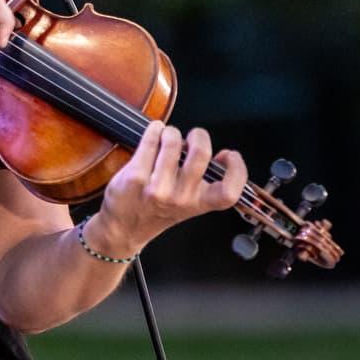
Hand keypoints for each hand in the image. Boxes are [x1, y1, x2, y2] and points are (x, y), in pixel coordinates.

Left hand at [85, 119, 247, 257]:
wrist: (123, 229)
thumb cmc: (157, 211)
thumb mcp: (189, 205)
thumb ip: (205, 183)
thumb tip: (220, 156)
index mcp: (198, 205)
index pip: (229, 192)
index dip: (236, 169)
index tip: (228, 156)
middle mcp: (179, 199)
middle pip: (200, 154)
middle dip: (199, 135)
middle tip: (193, 137)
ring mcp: (156, 188)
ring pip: (173, 141)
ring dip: (172, 132)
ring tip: (168, 137)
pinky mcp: (135, 176)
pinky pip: (150, 140)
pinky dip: (154, 130)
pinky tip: (155, 132)